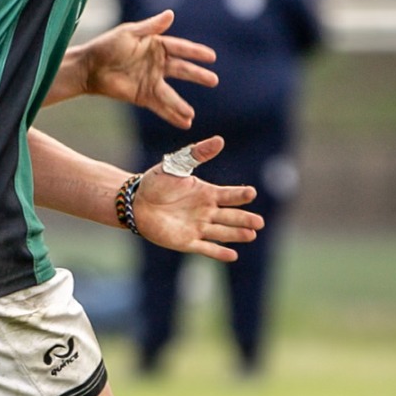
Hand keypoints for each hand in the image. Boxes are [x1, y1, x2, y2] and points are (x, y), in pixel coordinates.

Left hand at [72, 11, 218, 127]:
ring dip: (181, 105)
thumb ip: (150, 27)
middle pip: (182, 70)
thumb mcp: (129, 33)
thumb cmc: (106, 46)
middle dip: (197, 76)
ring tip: (192, 114)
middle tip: (213, 81)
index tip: (211, 57)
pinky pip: (160, 106)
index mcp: (156, 45)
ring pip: (170, 94)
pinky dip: (171, 114)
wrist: (88, 67)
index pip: (180, 48)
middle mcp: (157, 64)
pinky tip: (183, 122)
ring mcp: (151, 81)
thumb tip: (171, 14)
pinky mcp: (142, 96)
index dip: (195, 52)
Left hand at [129, 135, 264, 260]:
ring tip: (251, 235)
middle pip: (230, 216)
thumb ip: (197, 154)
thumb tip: (219, 140)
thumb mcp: (176, 166)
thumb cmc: (156, 183)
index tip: (251, 193)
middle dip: (245, 219)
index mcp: (207, 193)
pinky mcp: (186, 242)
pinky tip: (232, 256)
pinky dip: (218, 252)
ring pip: (222, 232)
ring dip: (236, 235)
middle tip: (259, 222)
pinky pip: (206, 248)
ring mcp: (198, 227)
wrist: (135, 203)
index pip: (229, 195)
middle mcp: (206, 211)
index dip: (240, 195)